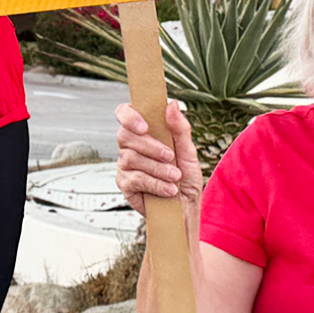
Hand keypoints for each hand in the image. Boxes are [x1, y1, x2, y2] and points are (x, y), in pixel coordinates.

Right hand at [115, 101, 203, 216]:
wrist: (185, 209)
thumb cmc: (186, 179)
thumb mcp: (189, 152)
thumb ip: (180, 128)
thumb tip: (171, 103)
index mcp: (143, 132)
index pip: (124, 113)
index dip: (129, 116)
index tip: (145, 126)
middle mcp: (130, 146)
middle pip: (125, 135)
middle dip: (151, 146)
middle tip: (171, 157)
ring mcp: (125, 165)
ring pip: (131, 158)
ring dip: (158, 168)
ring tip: (175, 177)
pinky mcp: (125, 184)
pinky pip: (135, 178)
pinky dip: (155, 183)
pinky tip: (169, 190)